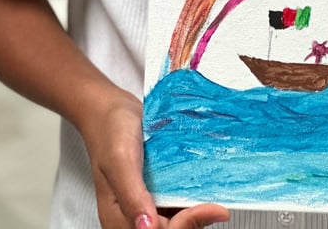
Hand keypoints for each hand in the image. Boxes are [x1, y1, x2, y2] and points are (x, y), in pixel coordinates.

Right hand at [80, 86, 229, 228]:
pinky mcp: (158, 191)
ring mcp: (147, 204)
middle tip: (217, 204)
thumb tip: (146, 228)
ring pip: (177, 218)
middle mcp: (134, 216)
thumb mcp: (119, 161)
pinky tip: (204, 183)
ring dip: (196, 210)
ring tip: (215, 194)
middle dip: (194, 219)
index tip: (210, 207)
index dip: (185, 224)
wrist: (112, 110)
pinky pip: (178, 200)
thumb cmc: (110, 132)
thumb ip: (132, 195)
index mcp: (119, 218)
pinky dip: (192, 196)